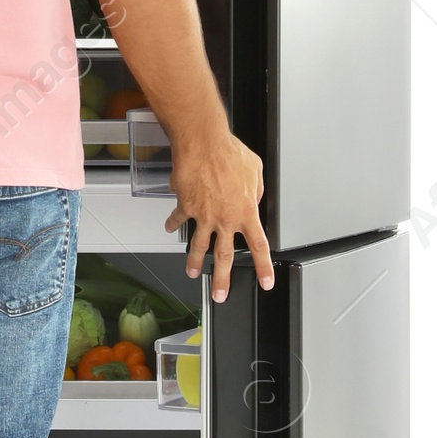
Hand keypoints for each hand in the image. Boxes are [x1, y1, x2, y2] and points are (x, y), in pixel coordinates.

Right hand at [166, 128, 273, 300]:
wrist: (203, 143)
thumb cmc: (229, 152)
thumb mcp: (255, 170)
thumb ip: (256, 190)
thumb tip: (253, 199)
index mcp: (245, 211)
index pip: (258, 245)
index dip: (262, 266)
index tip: (265, 281)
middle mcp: (225, 218)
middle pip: (225, 256)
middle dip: (223, 279)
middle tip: (220, 294)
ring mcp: (204, 215)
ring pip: (199, 246)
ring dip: (194, 262)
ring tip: (192, 273)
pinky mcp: (186, 205)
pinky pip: (179, 219)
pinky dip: (173, 224)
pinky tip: (170, 228)